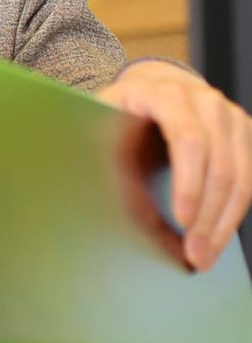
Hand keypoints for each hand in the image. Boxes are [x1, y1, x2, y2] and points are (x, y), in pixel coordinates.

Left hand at [97, 61, 251, 269]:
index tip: (182, 221)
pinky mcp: (244, 135)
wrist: (153, 87)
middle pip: (220, 165)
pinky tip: (216, 237)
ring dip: (224, 222)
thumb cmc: (124, 110)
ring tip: (205, 255)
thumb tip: (115, 211)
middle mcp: (205, 101)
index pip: (188, 139)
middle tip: (194, 254)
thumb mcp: (105, 125)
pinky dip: (232, 214)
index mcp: (166, 94)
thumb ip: (110, 158)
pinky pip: (249, 181)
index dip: (189, 183)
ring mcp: (230, 117)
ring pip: (241, 177)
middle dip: (208, 216)